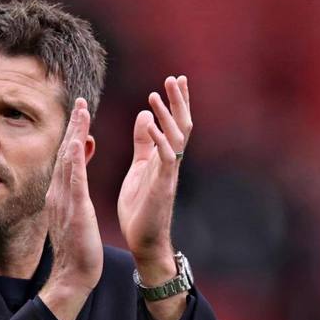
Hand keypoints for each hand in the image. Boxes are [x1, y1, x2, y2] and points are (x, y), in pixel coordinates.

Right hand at [39, 98, 102, 319]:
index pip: (67, 158)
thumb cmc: (77, 249)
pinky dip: (76, 160)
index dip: (73, 134)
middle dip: (73, 126)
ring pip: (69, 161)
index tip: (79, 112)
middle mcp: (58, 193)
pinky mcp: (75, 210)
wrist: (73, 274)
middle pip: (66, 153)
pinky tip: (77, 143)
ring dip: (74, 134)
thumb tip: (77, 178)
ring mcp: (64, 201)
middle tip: (79, 101)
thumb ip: (75, 193)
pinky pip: (74, 181)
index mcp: (60, 195)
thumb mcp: (76, 215)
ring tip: (80, 111)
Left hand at [117, 75, 192, 266]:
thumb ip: (143, 143)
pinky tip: (150, 122)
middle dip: (178, 101)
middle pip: (181, 125)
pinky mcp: (162, 185)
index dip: (175, 102)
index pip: (174, 123)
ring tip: (156, 95)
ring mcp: (168, 173)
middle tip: (174, 78)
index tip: (174, 80)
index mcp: (163, 157)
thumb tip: (144, 115)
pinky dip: (158, 139)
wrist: (143, 240)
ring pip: (176, 138)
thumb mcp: (139, 167)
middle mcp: (170, 162)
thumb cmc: (140, 207)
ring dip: (167, 115)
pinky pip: (165, 157)